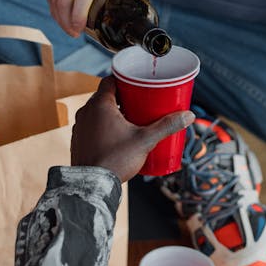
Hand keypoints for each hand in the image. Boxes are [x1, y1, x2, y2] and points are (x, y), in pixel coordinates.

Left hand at [71, 76, 193, 182]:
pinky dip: (102, 126)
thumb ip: (166, 126)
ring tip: (130, 120)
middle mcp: (86, 112)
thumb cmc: (115, 160)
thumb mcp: (145, 140)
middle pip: (105, 96)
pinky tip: (116, 136)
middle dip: (122, 98)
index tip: (137, 85)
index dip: (124, 80)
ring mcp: (79, 126)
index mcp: (100, 105)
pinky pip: (91, 126)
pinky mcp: (77, 140)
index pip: (110, 80)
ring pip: (97, 112)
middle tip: (139, 104)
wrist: (92, 185)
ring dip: (112, 113)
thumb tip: (187, 116)